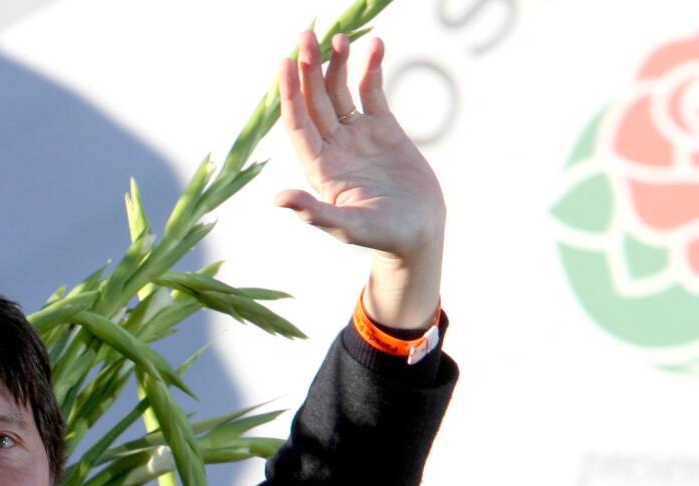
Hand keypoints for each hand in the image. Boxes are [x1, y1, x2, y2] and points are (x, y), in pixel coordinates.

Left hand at [276, 31, 445, 330]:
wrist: (419, 232)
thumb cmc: (381, 236)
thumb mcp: (347, 226)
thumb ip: (314, 212)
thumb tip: (279, 198)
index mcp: (320, 168)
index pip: (298, 124)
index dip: (289, 95)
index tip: (285, 64)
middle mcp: (334, 147)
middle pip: (315, 101)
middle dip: (309, 69)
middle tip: (307, 36)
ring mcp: (358, 136)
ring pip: (340, 92)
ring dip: (337, 65)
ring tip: (340, 38)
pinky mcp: (384, 129)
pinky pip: (372, 92)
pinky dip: (372, 69)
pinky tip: (375, 46)